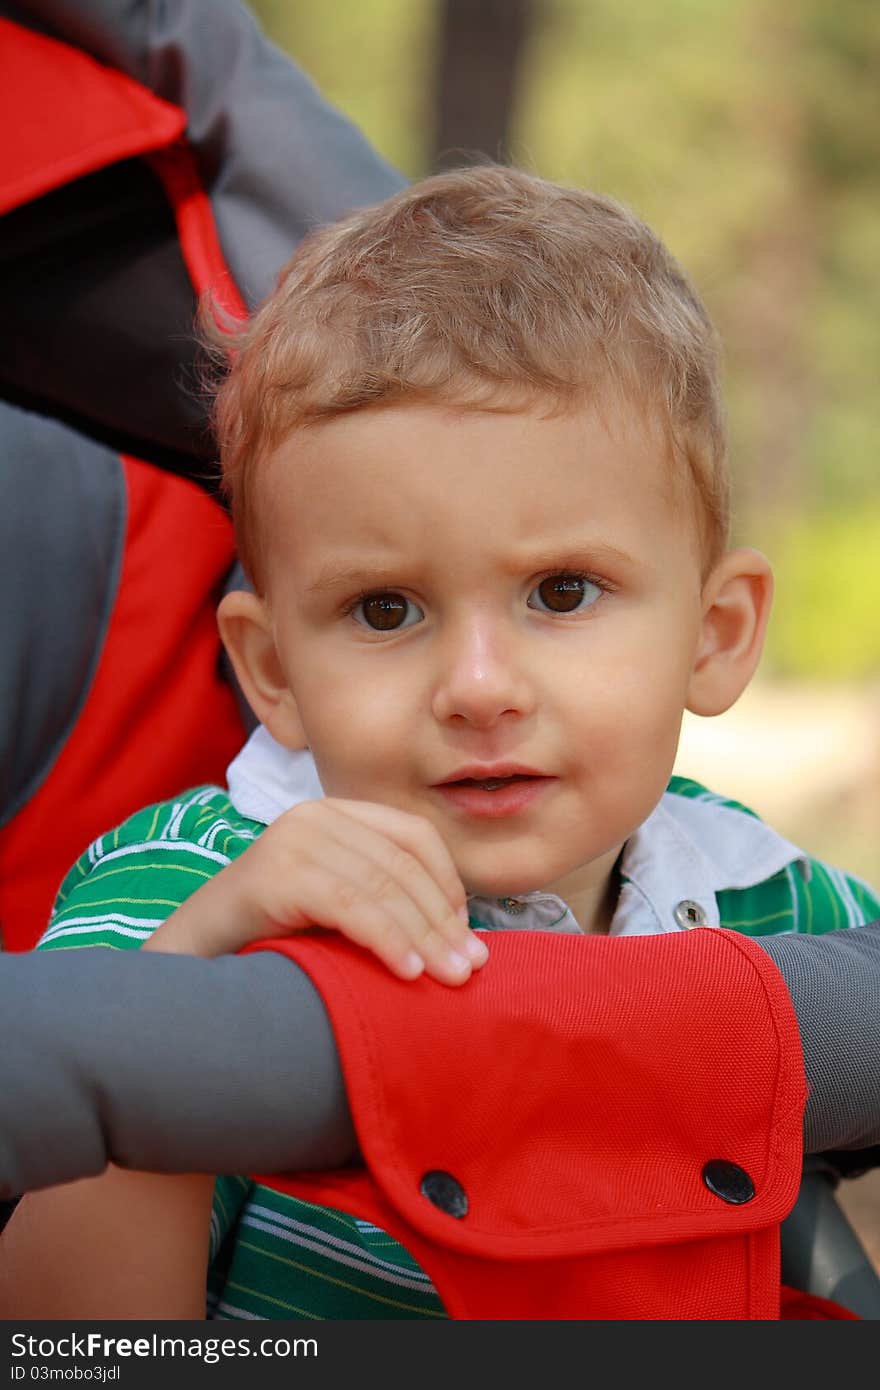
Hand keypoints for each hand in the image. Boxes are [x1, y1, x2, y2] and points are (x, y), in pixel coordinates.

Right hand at [144, 799, 487, 984]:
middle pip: (403, 863)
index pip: (414, 836)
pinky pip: (352, 906)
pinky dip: (388, 939)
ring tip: (449, 978)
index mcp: (334, 814)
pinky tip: (408, 972)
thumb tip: (462, 936)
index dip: (449, 884)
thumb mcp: (337, 910)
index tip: (467, 935)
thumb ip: (385, 904)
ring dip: (424, 936)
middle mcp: (313, 814)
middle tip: (470, 968)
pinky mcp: (276, 872)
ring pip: (383, 886)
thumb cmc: (270, 943)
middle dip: (443, 919)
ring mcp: (292, 838)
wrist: (189, 963)